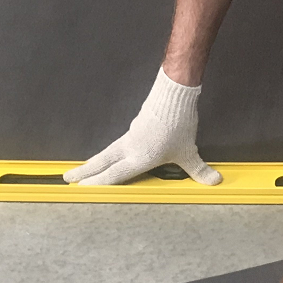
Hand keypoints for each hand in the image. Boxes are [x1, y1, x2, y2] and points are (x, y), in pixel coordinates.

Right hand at [64, 67, 222, 185]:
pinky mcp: (134, 128)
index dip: (96, 183)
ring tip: (83, 170)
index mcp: (139, 158)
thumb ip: (199, 170)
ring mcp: (130, 137)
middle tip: (68, 178)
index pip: (113, 175)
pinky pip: (118, 144)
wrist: (173, 94)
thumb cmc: (178, 124)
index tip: (81, 189)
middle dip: (84, 172)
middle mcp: (130, 148)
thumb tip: (214, 181)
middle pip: (101, 162)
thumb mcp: (189, 152)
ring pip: (107, 152)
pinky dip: (109, 153)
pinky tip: (110, 156)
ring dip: (94, 162)